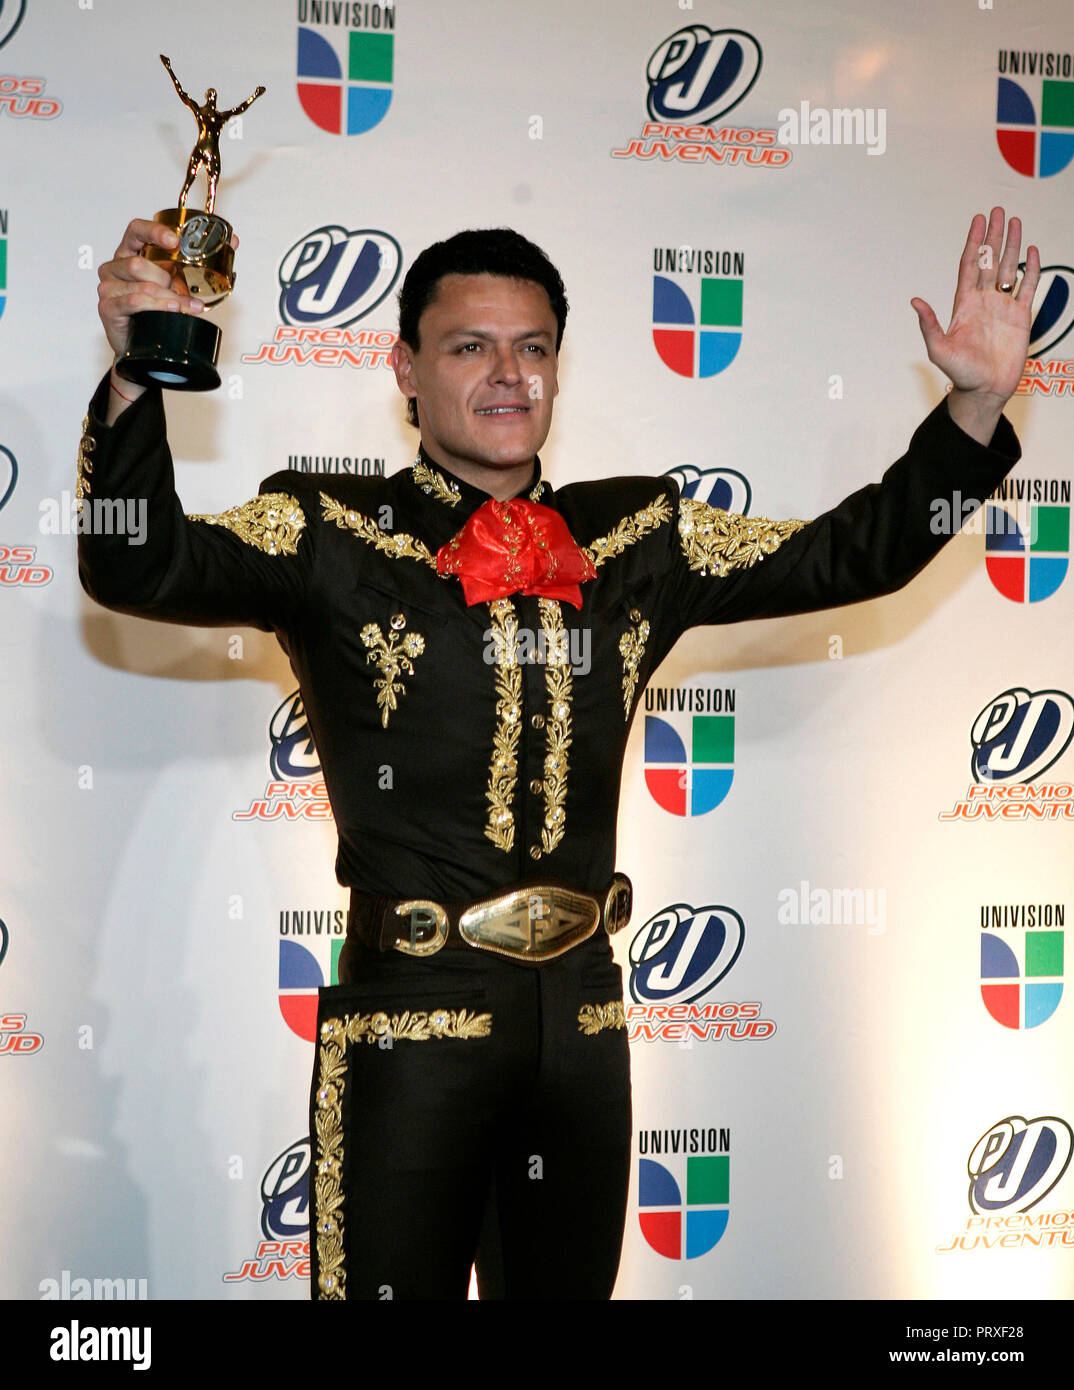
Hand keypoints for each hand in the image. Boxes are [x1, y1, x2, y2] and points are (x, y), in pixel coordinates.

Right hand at [96, 218, 236, 421]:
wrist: (143, 345)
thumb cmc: (159, 310)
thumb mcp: (180, 283)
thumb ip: (202, 262)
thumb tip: (232, 243)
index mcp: (130, 252)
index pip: (136, 230)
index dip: (154, 231)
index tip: (175, 241)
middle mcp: (115, 266)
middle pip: (139, 263)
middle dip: (167, 278)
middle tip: (182, 290)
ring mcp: (108, 286)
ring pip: (141, 284)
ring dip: (169, 296)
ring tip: (186, 306)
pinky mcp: (107, 306)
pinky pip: (133, 301)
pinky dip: (157, 306)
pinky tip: (172, 310)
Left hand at [911, 208, 1039, 441]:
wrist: (984, 391)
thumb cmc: (959, 373)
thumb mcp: (939, 349)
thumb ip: (929, 324)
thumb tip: (915, 301)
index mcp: (963, 304)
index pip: (969, 265)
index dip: (973, 242)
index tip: (977, 220)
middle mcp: (983, 301)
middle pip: (989, 260)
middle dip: (993, 236)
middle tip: (997, 210)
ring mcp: (1003, 307)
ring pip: (1008, 269)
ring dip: (1012, 246)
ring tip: (1015, 221)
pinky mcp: (1020, 317)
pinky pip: (1028, 288)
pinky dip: (1031, 270)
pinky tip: (1032, 252)